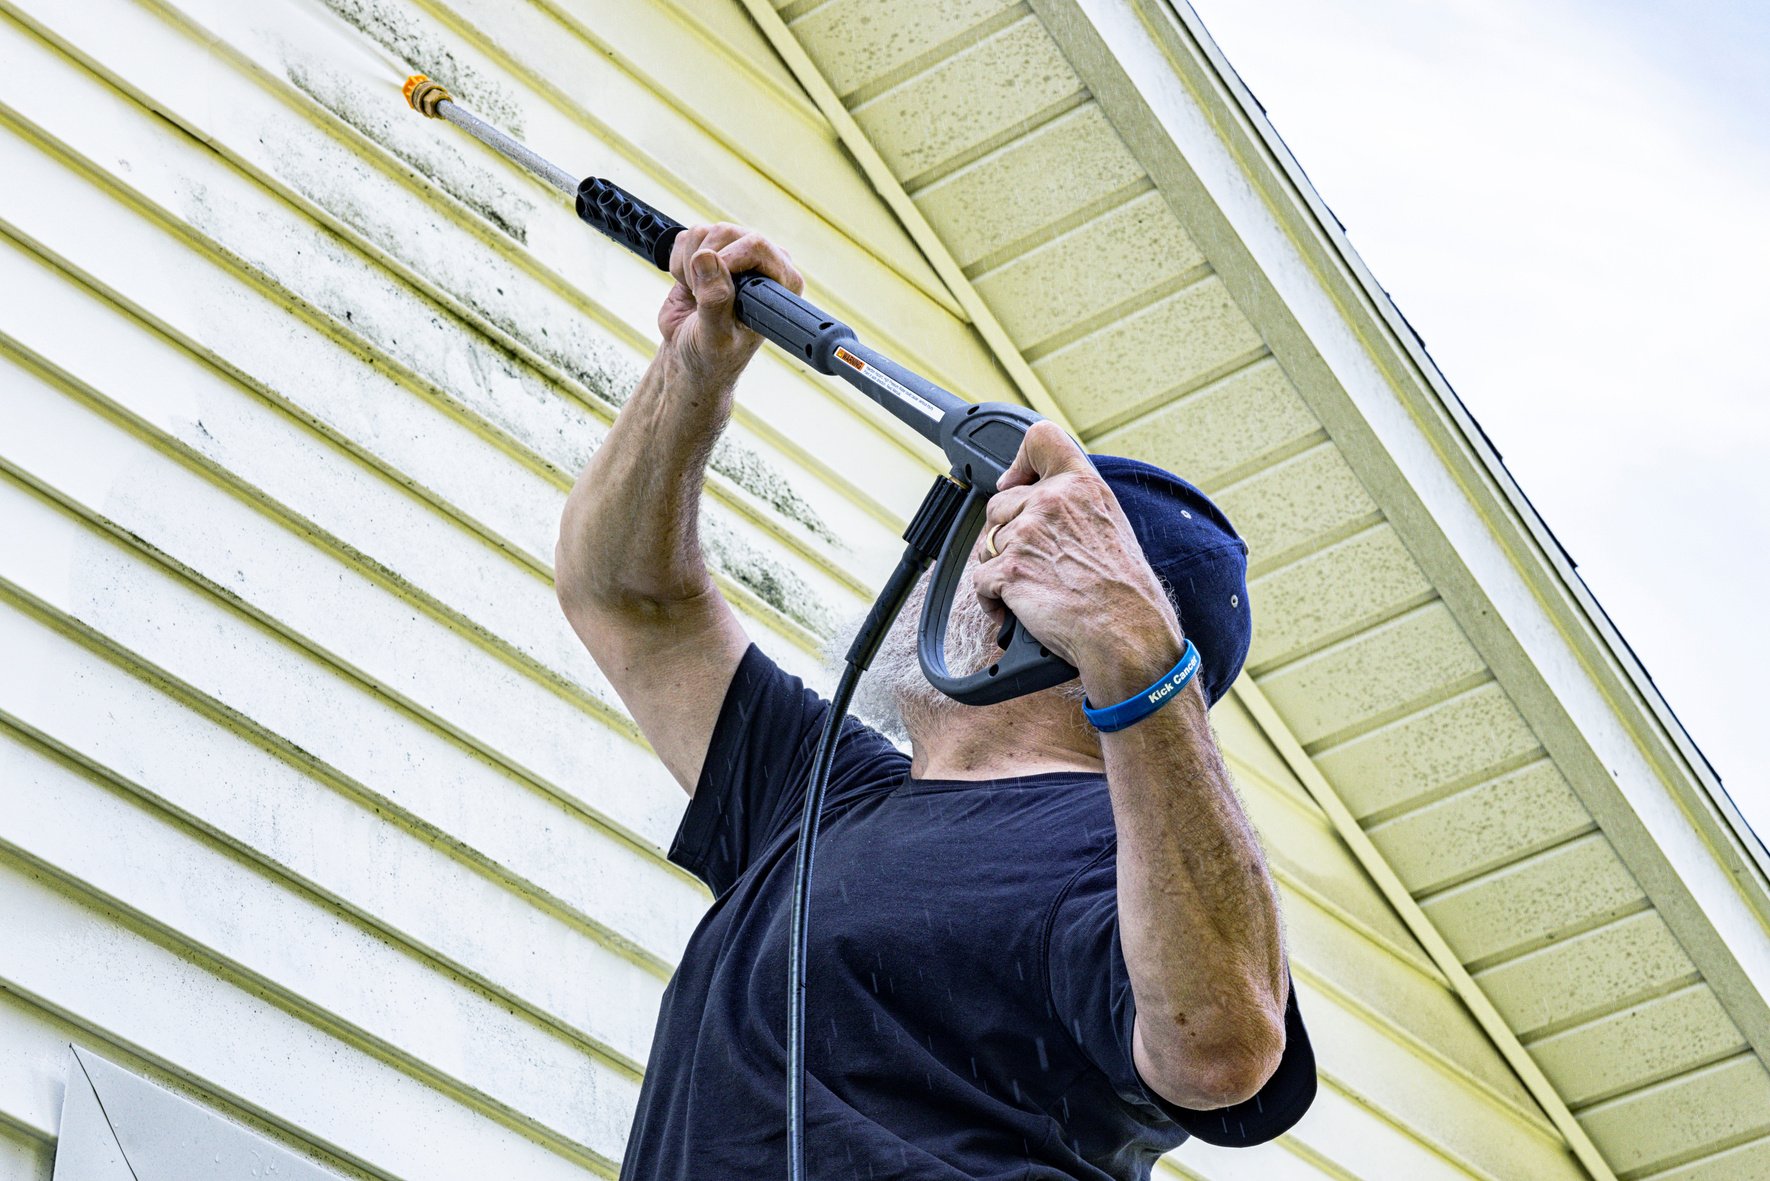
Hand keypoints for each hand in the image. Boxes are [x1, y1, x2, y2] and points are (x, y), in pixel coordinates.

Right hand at [659, 223, 803, 388]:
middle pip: (726, 233)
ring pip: (703, 233)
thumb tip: (706, 258)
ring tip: (697, 295)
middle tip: (701, 298)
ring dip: (689, 266)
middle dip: (703, 265)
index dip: (727, 261)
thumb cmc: (712, 354)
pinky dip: (678, 262)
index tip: (710, 292)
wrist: (689, 354)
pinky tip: (690, 286)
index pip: (757, 246)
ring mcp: (736, 252)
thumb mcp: (716, 336)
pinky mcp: (710, 250)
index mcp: (781, 283)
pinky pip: (686, 237)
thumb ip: (715, 300)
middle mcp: (764, 262)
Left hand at [970, 422, 1181, 683]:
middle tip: (1035, 561)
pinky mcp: (1009, 569)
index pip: (1040, 438)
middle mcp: (1052, 501)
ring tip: (1031, 588)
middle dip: (1008, 533)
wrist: (1127, 632)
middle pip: (1000, 504)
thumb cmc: (1125, 590)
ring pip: (988, 543)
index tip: (1016, 483)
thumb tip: (1040, 500)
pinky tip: (1016, 609)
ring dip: (1001, 568)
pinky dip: (993, 601)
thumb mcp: (1111, 524)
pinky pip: (981, 580)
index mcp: (1082, 485)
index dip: (1020, 461)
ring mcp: (1027, 534)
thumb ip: (1074, 503)